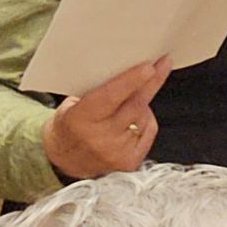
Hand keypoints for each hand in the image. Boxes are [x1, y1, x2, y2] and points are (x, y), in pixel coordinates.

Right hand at [43, 57, 171, 179]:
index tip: (149, 67)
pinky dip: (145, 121)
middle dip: (150, 82)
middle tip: (161, 64)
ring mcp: (115, 152)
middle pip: (135, 104)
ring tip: (125, 106)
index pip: (110, 96)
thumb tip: (130, 69)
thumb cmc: (72, 124)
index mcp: (80, 119)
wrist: (64, 159)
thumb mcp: (74, 102)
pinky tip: (131, 122)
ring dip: (142, 105)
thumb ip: (100, 89)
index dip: (131, 81)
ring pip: (144, 115)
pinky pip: (149, 130)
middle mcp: (98, 138)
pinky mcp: (129, 161)